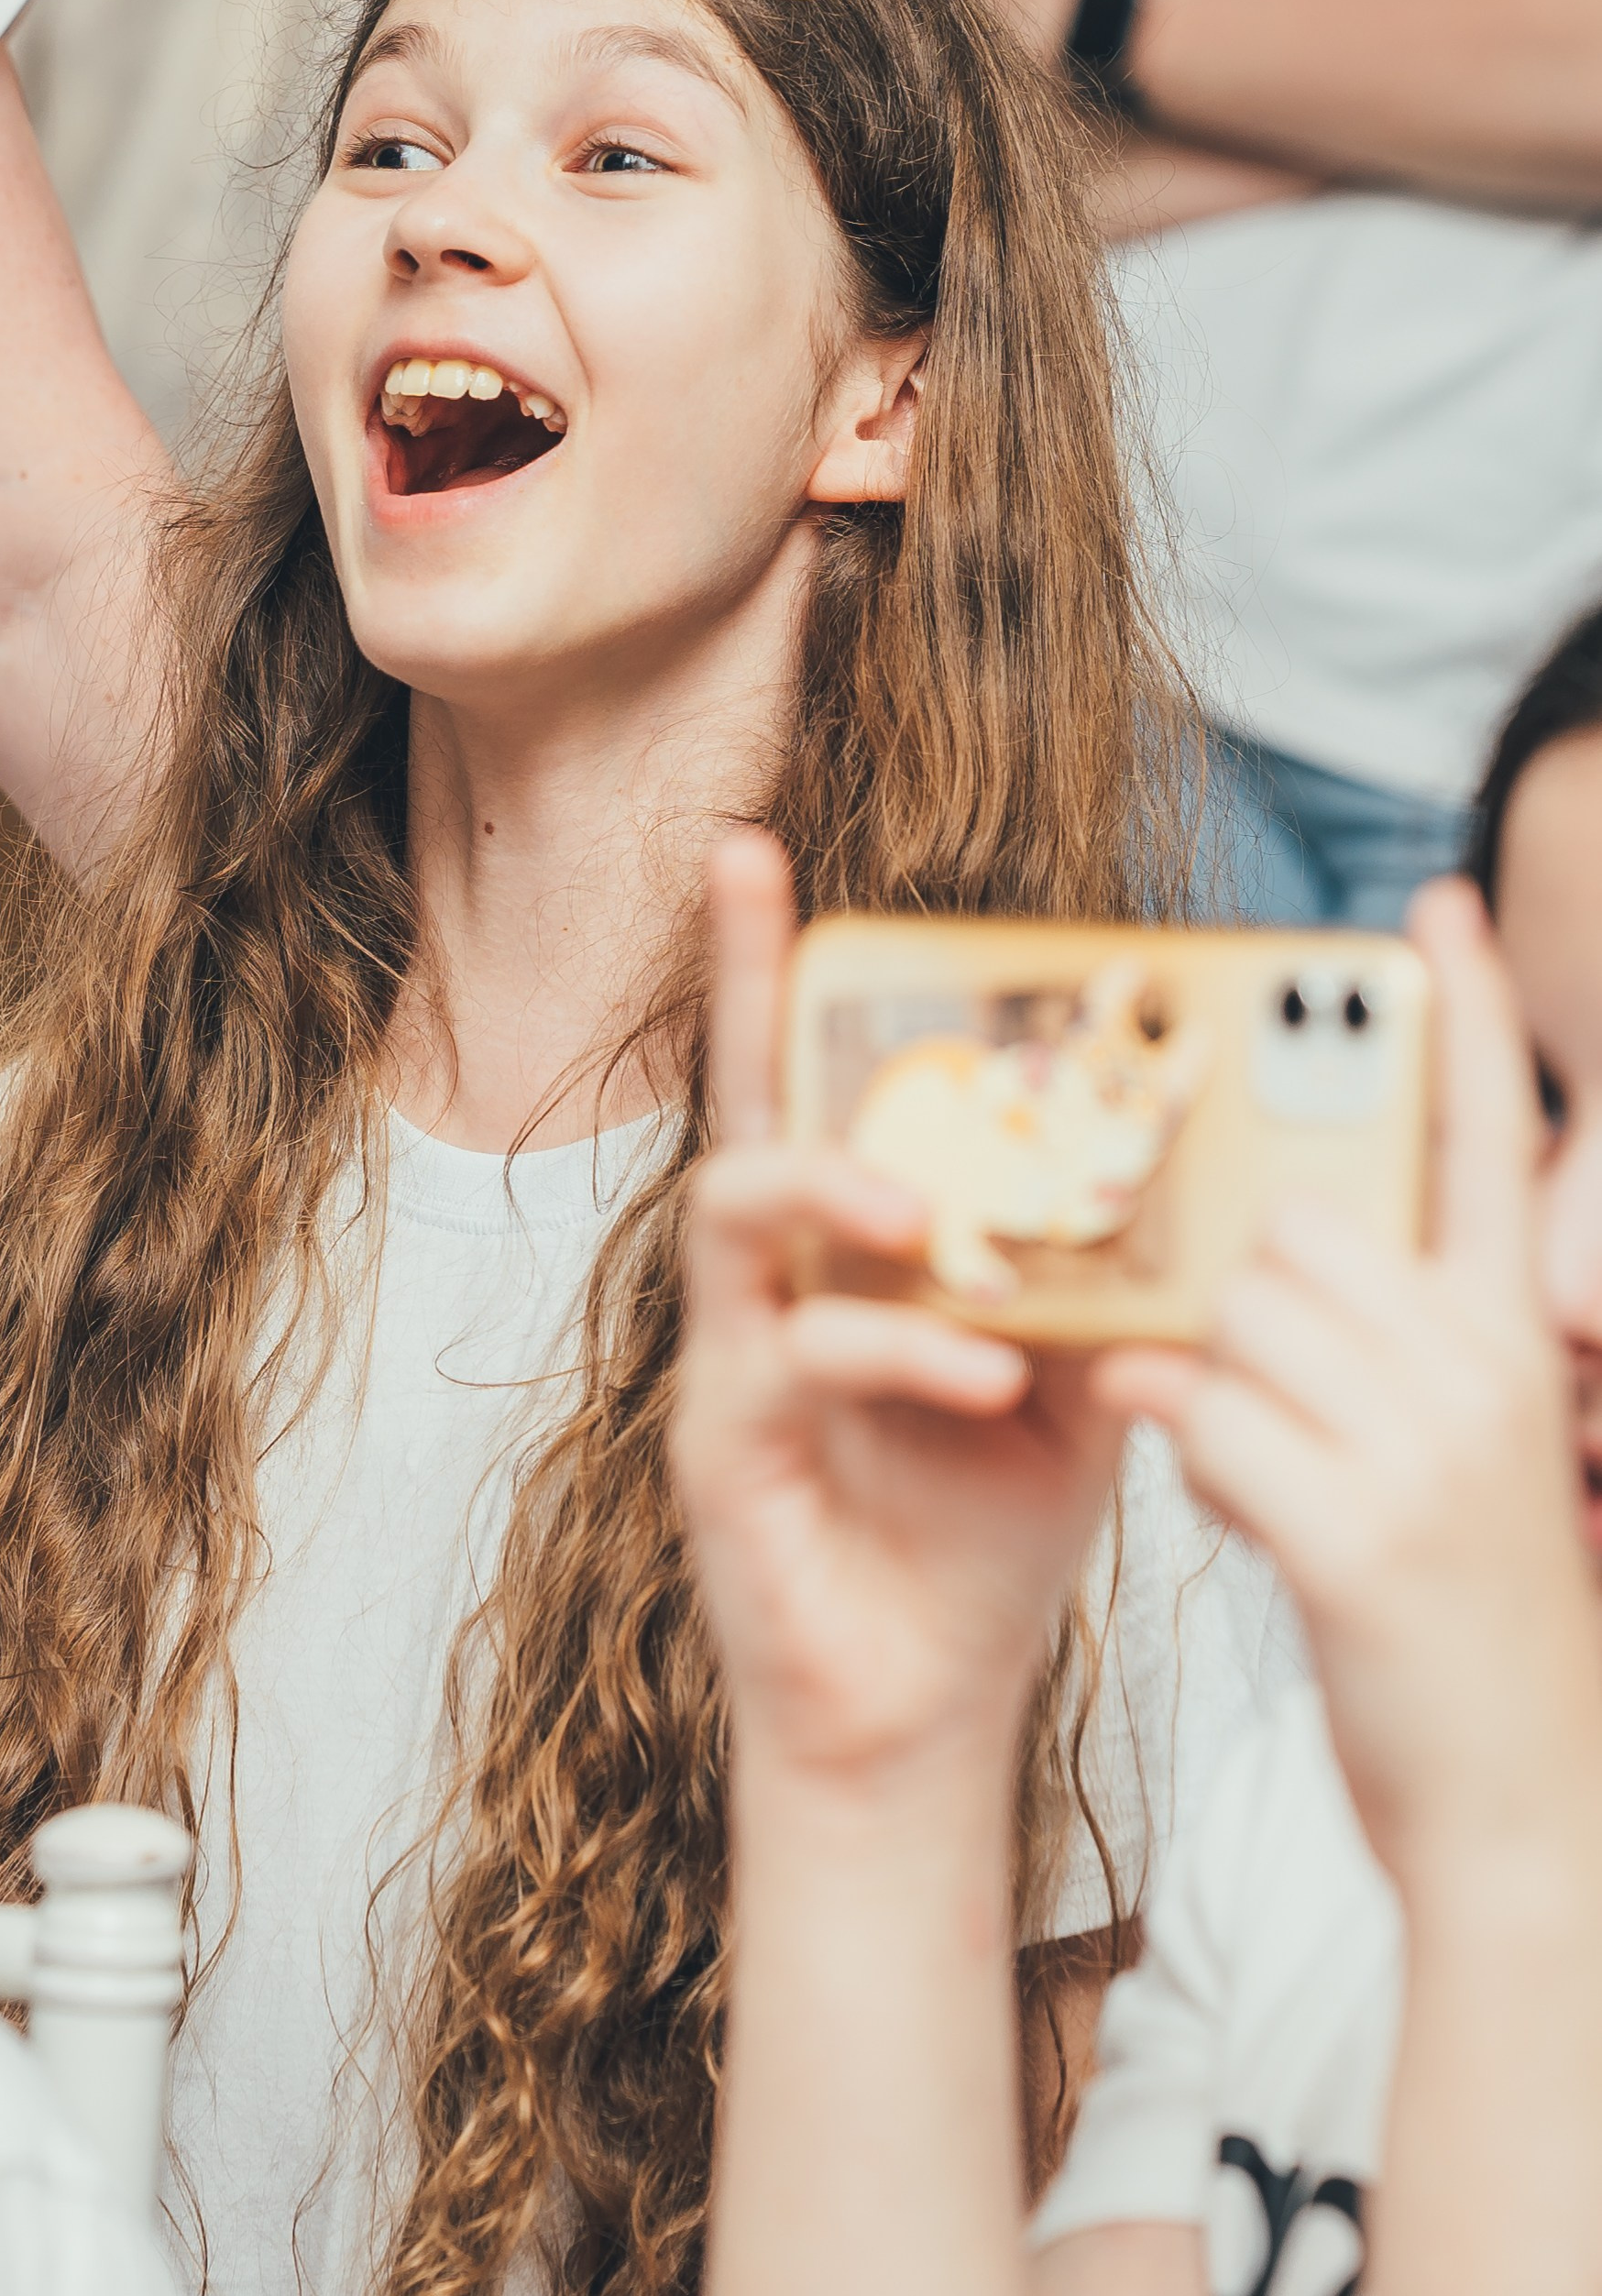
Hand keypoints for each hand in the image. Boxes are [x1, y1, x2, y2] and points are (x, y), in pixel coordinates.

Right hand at [672, 834, 1127, 1791]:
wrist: (925, 1701)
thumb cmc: (980, 1527)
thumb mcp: (1072, 1371)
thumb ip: (1097, 1272)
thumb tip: (1178, 1165)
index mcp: (847, 1244)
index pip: (805, 1077)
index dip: (774, 965)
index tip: (759, 849)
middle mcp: (769, 1276)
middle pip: (736, 1100)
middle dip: (748, 986)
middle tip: (762, 884)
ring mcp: (731, 1352)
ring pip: (737, 1209)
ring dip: (839, 1184)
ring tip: (936, 1216)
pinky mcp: (724, 1441)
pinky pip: (794, 1356)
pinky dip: (898, 1347)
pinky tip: (983, 1368)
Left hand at [1100, 881, 1601, 1894]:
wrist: (1527, 1818)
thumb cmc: (1466, 1630)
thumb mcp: (1458, 1460)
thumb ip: (1386, 1350)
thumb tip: (1267, 1262)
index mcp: (1516, 1339)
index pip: (1492, 1140)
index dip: (1462, 1016)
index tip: (1435, 900)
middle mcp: (1485, 1370)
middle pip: (1292, 1231)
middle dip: (1241, 1297)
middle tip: (1269, 1393)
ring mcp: (1427, 1451)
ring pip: (1231, 1318)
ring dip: (1209, 1384)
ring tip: (1266, 1470)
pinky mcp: (1356, 1535)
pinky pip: (1201, 1419)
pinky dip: (1190, 1455)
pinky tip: (1244, 1513)